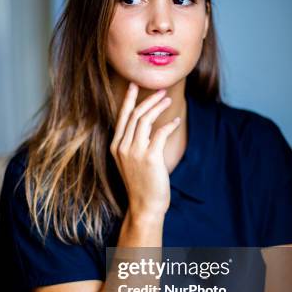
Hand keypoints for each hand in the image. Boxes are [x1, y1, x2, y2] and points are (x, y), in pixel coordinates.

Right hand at [109, 82, 180, 216]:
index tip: (134, 85)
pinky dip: (169, 124)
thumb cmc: (141, 184)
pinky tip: (176, 121)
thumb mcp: (131, 162)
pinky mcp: (150, 157)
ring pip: (145, 120)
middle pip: (134, 114)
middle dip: (148, 99)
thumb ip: (134, 144)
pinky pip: (160, 132)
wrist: (144, 206)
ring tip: (168, 100)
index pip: (122, 117)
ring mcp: (135, 152)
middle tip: (161, 91)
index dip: (129, 99)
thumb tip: (146, 126)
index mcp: (115, 146)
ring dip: (158, 107)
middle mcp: (122, 147)